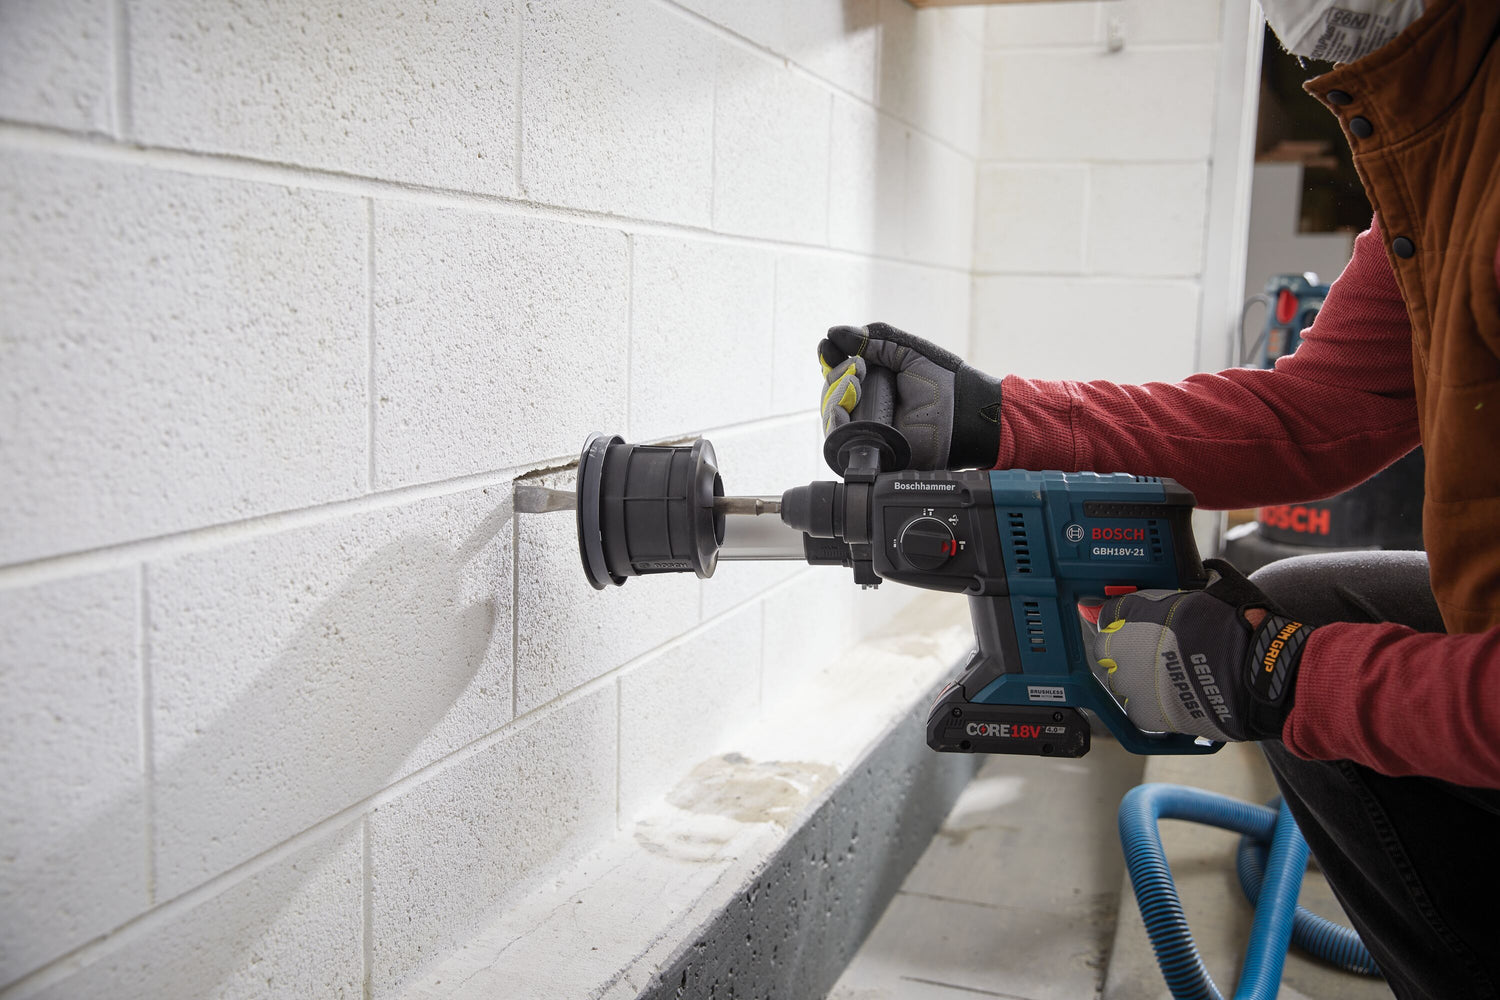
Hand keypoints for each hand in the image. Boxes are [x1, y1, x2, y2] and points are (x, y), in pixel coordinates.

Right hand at [818, 322, 1003, 469]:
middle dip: (836, 377)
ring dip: (835, 396)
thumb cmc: (944, 383)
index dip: (831, 359)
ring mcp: (867, 427)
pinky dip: (835, 424)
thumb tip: (835, 333)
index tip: (829, 349)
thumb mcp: (907, 352)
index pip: (839, 370)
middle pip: (832, 391)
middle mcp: (867, 403)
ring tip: (854, 384)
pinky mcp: (870, 449)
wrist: (964, 414)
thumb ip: (875, 341)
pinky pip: (841, 441)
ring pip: (832, 414)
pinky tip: (841, 410)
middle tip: (855, 370)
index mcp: (875, 380)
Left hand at [1078, 559, 1311, 742]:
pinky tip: (1171, 698)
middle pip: (1109, 649)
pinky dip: (1150, 706)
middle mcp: (1131, 646)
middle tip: (1151, 653)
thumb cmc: (1244, 629)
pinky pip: (1136, 709)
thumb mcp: (1217, 590)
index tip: (1130, 625)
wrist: (1260, 674)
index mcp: (1143, 612)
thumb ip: (1194, 586)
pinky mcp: (1148, 713)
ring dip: (1136, 678)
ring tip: (1167, 678)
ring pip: (1120, 680)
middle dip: (1126, 649)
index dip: (1121, 619)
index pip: (1110, 613)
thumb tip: (1201, 573)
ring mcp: (1136, 682)